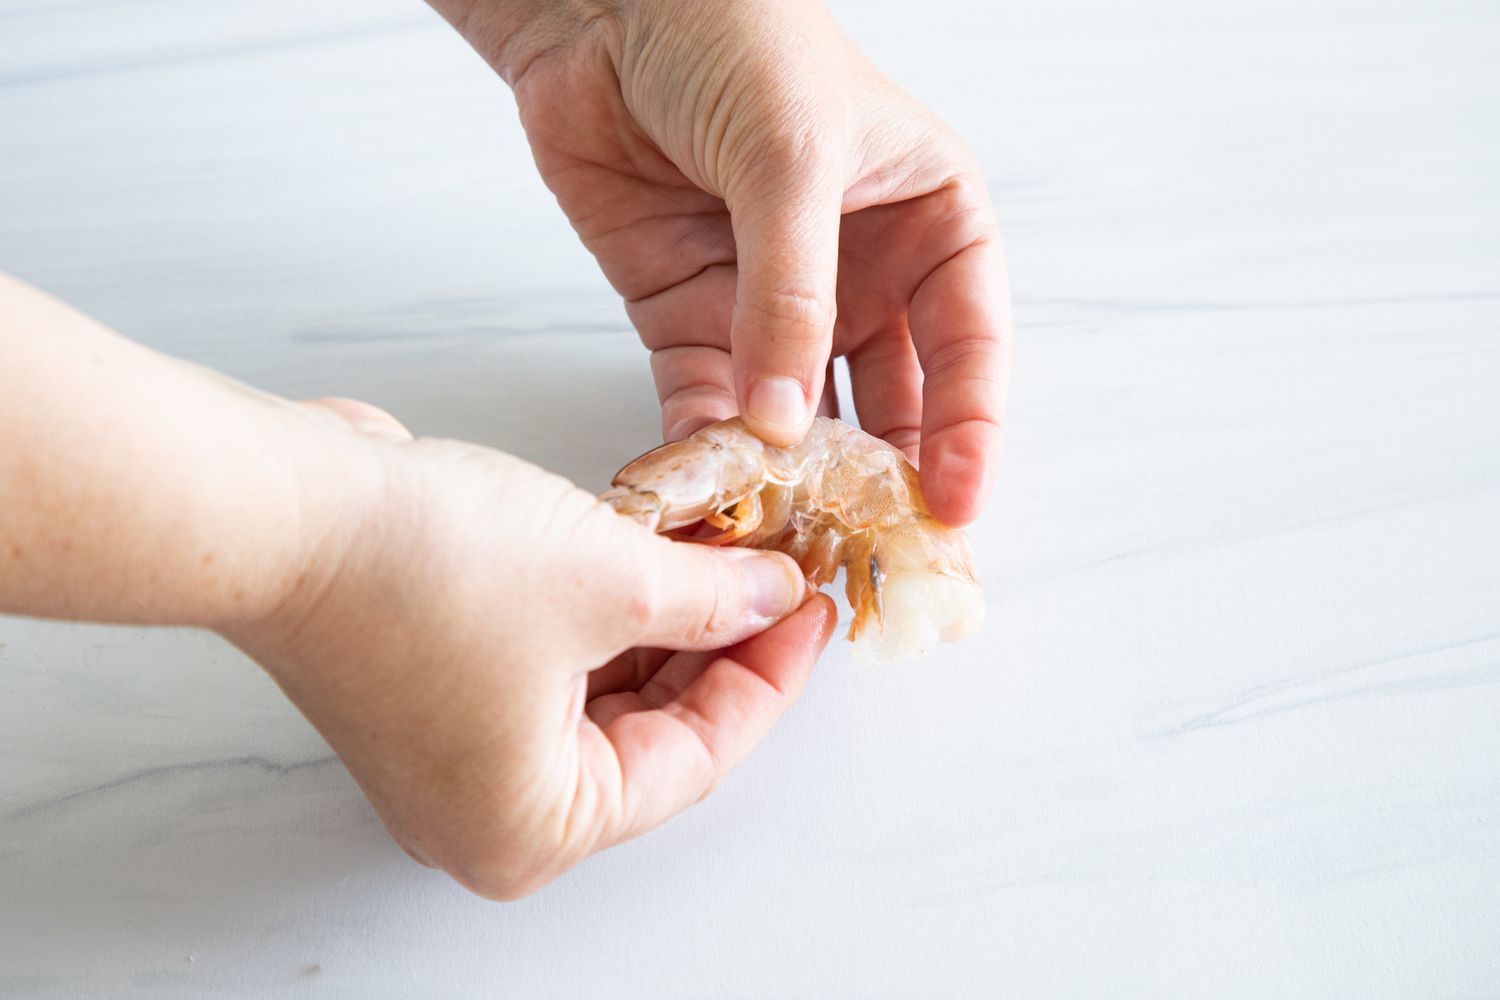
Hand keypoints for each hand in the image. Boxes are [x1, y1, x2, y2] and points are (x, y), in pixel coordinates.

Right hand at [230, 400, 832, 898]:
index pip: (696, 760)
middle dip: (720, 645)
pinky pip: (552, 662)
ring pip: (603, 693)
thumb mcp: (610, 579)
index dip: (770, 677)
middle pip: (650, 733)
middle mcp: (488, 808)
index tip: (814, 611)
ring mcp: (456, 748)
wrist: (279, 506)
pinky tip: (656, 553)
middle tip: (779, 576)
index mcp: (532, 826)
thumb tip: (772, 598)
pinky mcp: (436, 685)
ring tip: (729, 552)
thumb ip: (713, 600)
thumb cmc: (419, 568)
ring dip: (666, 622)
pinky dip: (606, 614)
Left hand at [434, 0, 1011, 524]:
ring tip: (793, 547)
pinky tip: (710, 502)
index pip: (967, 339)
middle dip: (886, 476)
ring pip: (798, 415)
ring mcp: (774, 303)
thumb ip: (793, 293)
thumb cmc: (735, 39)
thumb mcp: (794, 159)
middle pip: (889, 396)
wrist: (605, 9)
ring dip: (794, 480)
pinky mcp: (691, 317)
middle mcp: (860, 271)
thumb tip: (786, 425)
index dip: (969, 425)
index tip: (956, 502)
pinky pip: (709, 401)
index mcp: (926, 219)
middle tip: (881, 555)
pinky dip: (707, 453)